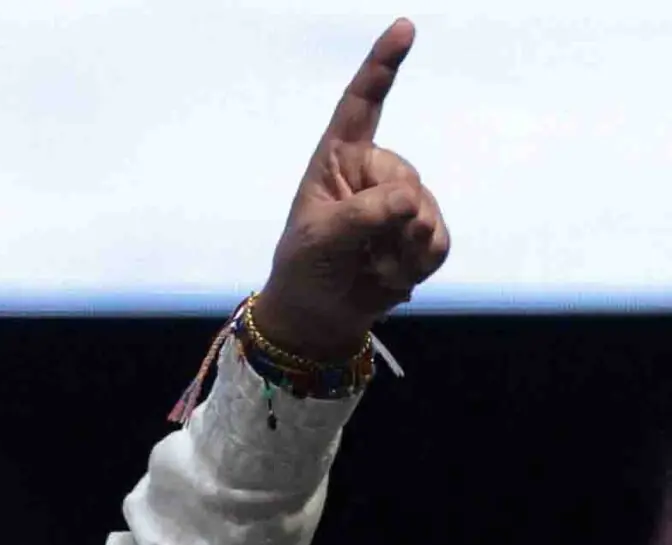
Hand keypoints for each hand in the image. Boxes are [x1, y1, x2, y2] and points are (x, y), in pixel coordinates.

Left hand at [255, 19, 449, 361]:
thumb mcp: (319, 240)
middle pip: (406, 180)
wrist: (321, 314)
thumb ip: (361, 216)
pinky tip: (391, 276)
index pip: (362, 105)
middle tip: (358, 252)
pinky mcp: (424, 231)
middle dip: (387, 223)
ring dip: (400, 251)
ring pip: (426, 214)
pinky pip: (439, 241)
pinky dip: (417, 265)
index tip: (404, 27)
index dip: (382, 66)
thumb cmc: (306, 268)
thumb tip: (410, 200)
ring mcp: (403, 201)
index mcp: (338, 160)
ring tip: (369, 266)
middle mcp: (374, 172)